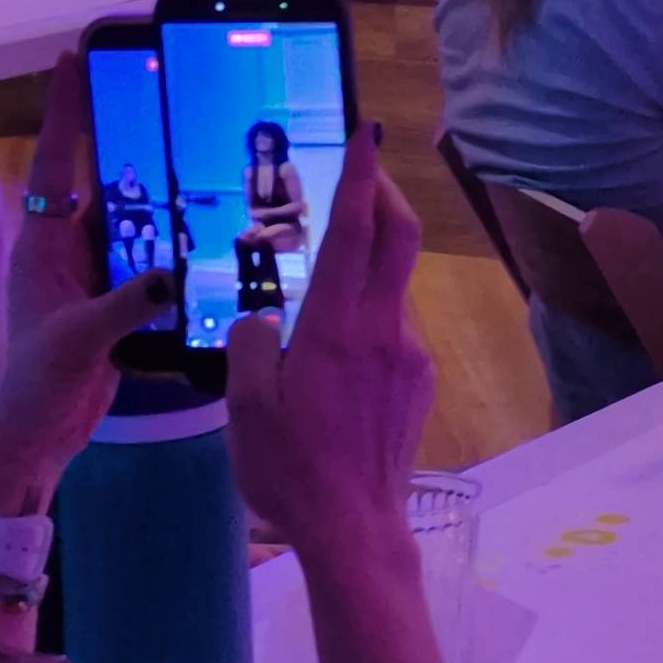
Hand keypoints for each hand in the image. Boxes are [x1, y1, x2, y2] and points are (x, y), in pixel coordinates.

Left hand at [0, 53, 173, 510]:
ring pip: (127, 211)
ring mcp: (92, 270)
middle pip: (97, 173)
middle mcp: (66, 246)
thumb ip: (124, 307)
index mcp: (43, 244)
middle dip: (119, 129)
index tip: (75, 56)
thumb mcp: (78, 342)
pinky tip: (204, 218)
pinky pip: (146, 251)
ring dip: (153, 182)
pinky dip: (170, 234)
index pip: (57, 161)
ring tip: (193, 139)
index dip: (65, 109)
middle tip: (154, 82)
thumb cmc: (40, 386)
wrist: (39, 436)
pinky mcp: (116, 296)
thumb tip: (171, 275)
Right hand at [227, 124, 434, 565]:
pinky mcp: (419, 385)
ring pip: (397, 288)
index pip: (356, 231)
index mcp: (337, 327)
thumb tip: (263, 319)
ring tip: (332, 276)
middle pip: (400, 239)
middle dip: (385, 195)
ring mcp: (409, 357)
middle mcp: (384, 330)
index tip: (366, 132)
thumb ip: (249, 345)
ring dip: (374, 264)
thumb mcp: (243, 406)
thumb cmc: (290, 470)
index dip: (362, 176)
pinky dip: (374, 314)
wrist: (355, 530)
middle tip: (364, 172)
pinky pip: (396, 330)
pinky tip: (342, 347)